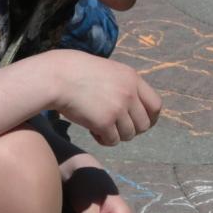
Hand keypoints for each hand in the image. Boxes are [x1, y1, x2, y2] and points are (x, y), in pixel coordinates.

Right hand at [43, 51, 161, 146]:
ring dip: (115, 135)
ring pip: (129, 135)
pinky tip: (92, 131)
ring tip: (100, 127)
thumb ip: (124, 86)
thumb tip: (135, 109)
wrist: (56, 77)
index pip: (156, 105)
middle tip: (115, 127)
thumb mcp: (108, 71)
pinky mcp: (104, 122)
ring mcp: (118, 108)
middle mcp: (129, 93)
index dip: (150, 118)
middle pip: (144, 125)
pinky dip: (103, 140)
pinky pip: (112, 141)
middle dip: (131, 129)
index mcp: (132, 79)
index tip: (139, 123)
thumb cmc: (77, 74)